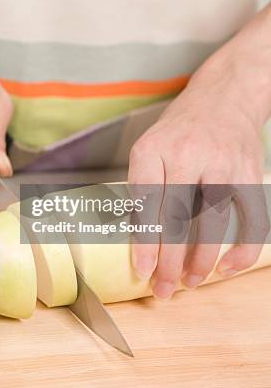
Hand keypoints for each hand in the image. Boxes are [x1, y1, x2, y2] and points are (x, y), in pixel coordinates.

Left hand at [129, 7, 270, 298]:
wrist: (225, 96)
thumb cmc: (180, 129)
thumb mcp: (150, 145)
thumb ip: (143, 185)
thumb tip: (137, 237)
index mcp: (154, 148)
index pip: (146, 200)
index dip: (144, 240)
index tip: (141, 270)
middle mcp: (188, 155)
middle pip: (178, 217)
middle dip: (170, 260)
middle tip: (163, 290)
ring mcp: (222, 164)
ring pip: (213, 222)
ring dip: (201, 260)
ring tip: (190, 283)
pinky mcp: (249, 173)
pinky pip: (250, 219)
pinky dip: (242, 249)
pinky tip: (227, 268)